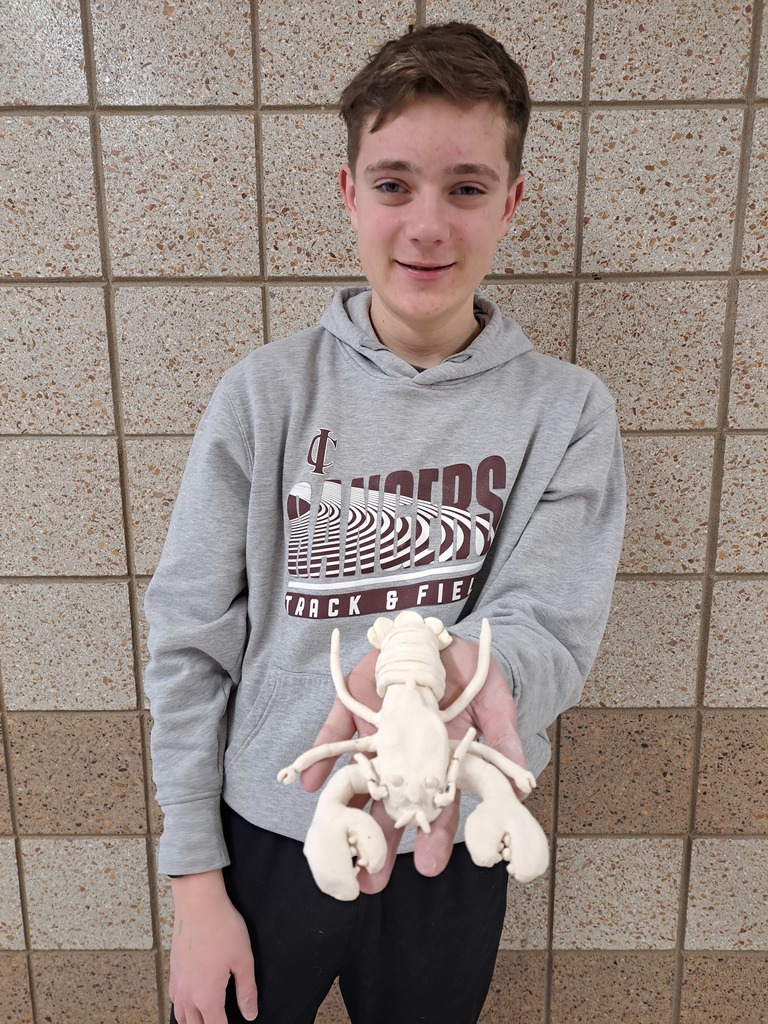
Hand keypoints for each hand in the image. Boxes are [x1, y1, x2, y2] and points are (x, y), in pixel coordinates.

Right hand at [169, 870, 257, 1022]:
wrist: (199, 904)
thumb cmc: (223, 928)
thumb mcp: (243, 960)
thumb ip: (246, 990)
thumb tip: (250, 1014)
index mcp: (207, 997)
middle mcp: (188, 995)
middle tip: (221, 1020)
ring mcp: (178, 984)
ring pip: (182, 1018)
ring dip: (194, 1023)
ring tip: (207, 1019)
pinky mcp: (173, 971)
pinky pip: (175, 1002)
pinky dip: (183, 1010)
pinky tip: (191, 1004)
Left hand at [300, 633, 525, 891]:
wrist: (439, 634)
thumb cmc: (471, 674)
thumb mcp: (495, 704)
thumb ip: (503, 742)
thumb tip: (523, 788)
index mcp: (440, 760)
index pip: (438, 805)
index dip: (434, 834)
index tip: (430, 867)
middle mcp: (407, 753)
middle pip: (394, 803)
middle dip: (383, 840)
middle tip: (371, 881)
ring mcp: (379, 733)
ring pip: (361, 778)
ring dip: (347, 811)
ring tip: (335, 845)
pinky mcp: (356, 707)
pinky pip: (335, 733)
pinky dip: (321, 757)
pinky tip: (311, 784)